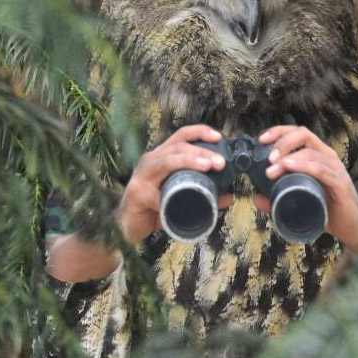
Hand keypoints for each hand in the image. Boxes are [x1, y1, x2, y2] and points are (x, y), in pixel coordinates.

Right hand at [116, 125, 232, 243]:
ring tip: (207, 166)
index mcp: (163, 156)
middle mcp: (152, 160)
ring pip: (167, 161)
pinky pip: (155, 194)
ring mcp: (142, 174)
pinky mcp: (137, 192)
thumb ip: (204, 195)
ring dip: (189, 161)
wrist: (128, 226)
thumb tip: (229, 195)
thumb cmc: (155, 208)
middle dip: (202, 151)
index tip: (219, 137)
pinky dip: (167, 198)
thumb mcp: (182, 199)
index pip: (182, 136)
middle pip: (179, 147)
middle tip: (220, 162)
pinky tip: (176, 203)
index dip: (200, 132)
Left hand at [255, 126, 357, 253]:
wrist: (351, 228)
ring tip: (271, 171)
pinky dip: (303, 166)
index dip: (278, 132)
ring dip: (287, 158)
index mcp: (317, 154)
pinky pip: (321, 169)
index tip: (261, 140)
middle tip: (268, 158)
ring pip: (310, 152)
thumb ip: (276, 197)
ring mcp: (335, 168)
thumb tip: (256, 196)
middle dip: (282, 142)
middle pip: (303, 134)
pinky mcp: (340, 183)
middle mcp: (327, 156)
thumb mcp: (298, 199)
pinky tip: (289, 167)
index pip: (297, 132)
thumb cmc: (325, 209)